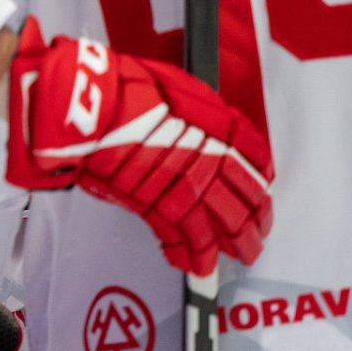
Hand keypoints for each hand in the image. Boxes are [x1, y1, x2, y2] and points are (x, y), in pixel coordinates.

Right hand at [5, 20, 273, 274]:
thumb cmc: (123, 89)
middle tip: (257, 230)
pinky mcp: (161, 206)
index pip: (257, 160)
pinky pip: (187, 238)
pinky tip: (198, 265)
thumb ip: (199, 111)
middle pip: (249, 197)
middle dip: (256, 218)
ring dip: (239, 243)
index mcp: (221, 126)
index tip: (260, 188)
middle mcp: (215, 159)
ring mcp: (190, 185)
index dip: (260, 179)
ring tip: (241, 254)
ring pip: (227, 224)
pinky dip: (195, 255)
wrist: (91, 107)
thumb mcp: (173, 85)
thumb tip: (210, 125)